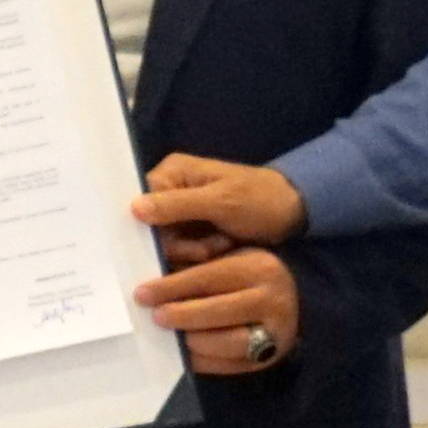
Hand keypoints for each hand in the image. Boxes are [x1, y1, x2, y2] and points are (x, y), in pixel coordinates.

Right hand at [133, 155, 306, 247]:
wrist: (294, 213)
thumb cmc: (260, 200)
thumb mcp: (220, 202)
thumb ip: (176, 205)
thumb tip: (133, 208)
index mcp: (173, 173)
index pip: (141, 204)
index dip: (155, 227)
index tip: (178, 239)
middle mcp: (172, 190)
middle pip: (153, 229)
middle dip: (182, 244)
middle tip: (211, 246)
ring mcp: (183, 212)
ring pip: (169, 244)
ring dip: (195, 252)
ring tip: (223, 243)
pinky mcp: (195, 231)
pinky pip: (184, 251)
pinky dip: (203, 255)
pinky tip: (222, 248)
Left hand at [140, 242, 297, 377]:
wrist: (294, 302)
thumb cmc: (249, 276)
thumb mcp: (231, 258)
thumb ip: (197, 265)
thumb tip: (155, 282)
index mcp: (258, 267)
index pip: (207, 277)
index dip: (171, 287)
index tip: (143, 294)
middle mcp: (271, 298)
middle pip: (218, 311)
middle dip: (181, 316)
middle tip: (156, 317)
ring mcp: (275, 331)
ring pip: (227, 342)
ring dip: (194, 341)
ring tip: (174, 337)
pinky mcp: (270, 358)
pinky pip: (232, 366)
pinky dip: (204, 361)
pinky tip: (185, 353)